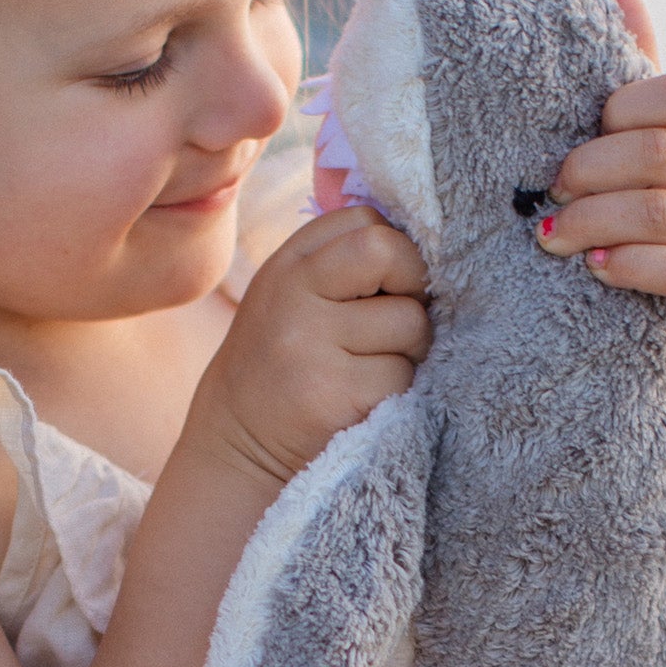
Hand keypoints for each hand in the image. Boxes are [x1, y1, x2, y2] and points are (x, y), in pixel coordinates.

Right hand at [192, 203, 429, 485]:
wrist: (238, 446)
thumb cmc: (284, 366)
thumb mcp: (293, 299)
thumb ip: (342, 263)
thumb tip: (427, 242)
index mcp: (287, 266)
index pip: (365, 220)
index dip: (392, 250)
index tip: (386, 285)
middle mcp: (292, 295)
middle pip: (390, 253)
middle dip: (413, 286)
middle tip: (395, 322)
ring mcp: (309, 344)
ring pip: (410, 323)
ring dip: (407, 350)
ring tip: (368, 369)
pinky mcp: (333, 394)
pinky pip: (402, 375)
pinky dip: (395, 392)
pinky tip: (361, 402)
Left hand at [536, 0, 665, 340]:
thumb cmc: (658, 206)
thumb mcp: (651, 142)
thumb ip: (638, 79)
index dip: (623, 109)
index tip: (585, 132)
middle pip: (661, 154)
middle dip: (591, 171)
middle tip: (550, 190)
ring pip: (663, 213)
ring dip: (594, 221)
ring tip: (550, 234)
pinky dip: (627, 264)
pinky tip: (594, 265)